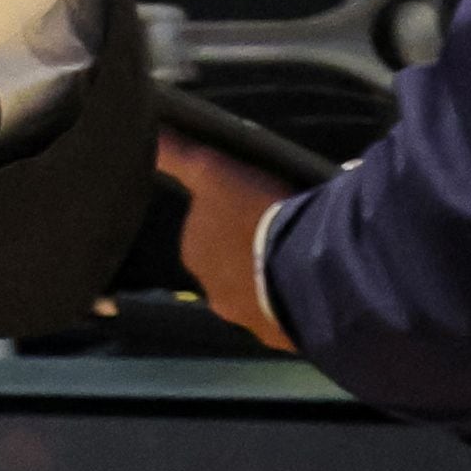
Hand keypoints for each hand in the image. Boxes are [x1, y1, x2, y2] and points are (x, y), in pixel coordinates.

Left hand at [151, 133, 294, 349]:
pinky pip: (294, 316)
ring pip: (265, 294)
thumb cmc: (258, 215)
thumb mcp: (212, 172)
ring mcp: (254, 321)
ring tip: (309, 256)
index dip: (231, 220)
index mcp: (197, 256)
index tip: (256, 209)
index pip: (207, 235)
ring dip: (279, 279)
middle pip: (234, 268)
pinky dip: (304, 302)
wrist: (312, 270)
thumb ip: (176, 155)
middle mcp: (216, 295)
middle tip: (285, 231)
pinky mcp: (289, 338)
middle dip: (254, 254)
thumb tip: (147, 132)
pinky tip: (323, 283)